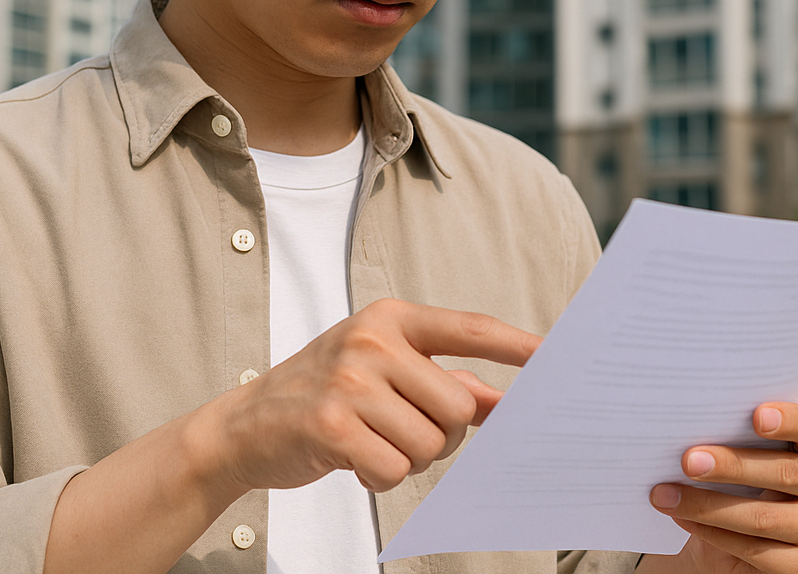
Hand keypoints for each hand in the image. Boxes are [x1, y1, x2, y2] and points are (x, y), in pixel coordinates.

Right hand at [206, 297, 540, 495]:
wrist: (244, 426)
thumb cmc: (324, 395)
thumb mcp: (381, 371)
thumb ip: (442, 381)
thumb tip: (502, 401)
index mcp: (391, 319)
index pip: (468, 328)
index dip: (514, 344)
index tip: (552, 356)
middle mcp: (372, 341)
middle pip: (458, 406)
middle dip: (442, 435)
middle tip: (403, 433)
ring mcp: (349, 381)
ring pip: (429, 443)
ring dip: (409, 459)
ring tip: (373, 443)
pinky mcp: (330, 423)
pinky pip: (394, 469)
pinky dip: (381, 477)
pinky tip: (355, 460)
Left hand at [640, 402, 797, 573]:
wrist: (736, 533)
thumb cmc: (739, 476)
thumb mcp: (743, 449)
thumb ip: (734, 432)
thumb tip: (688, 421)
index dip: (790, 419)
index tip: (756, 416)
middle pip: (784, 473)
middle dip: (731, 466)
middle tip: (688, 460)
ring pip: (763, 517)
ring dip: (707, 505)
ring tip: (665, 494)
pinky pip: (755, 551)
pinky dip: (712, 534)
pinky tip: (682, 519)